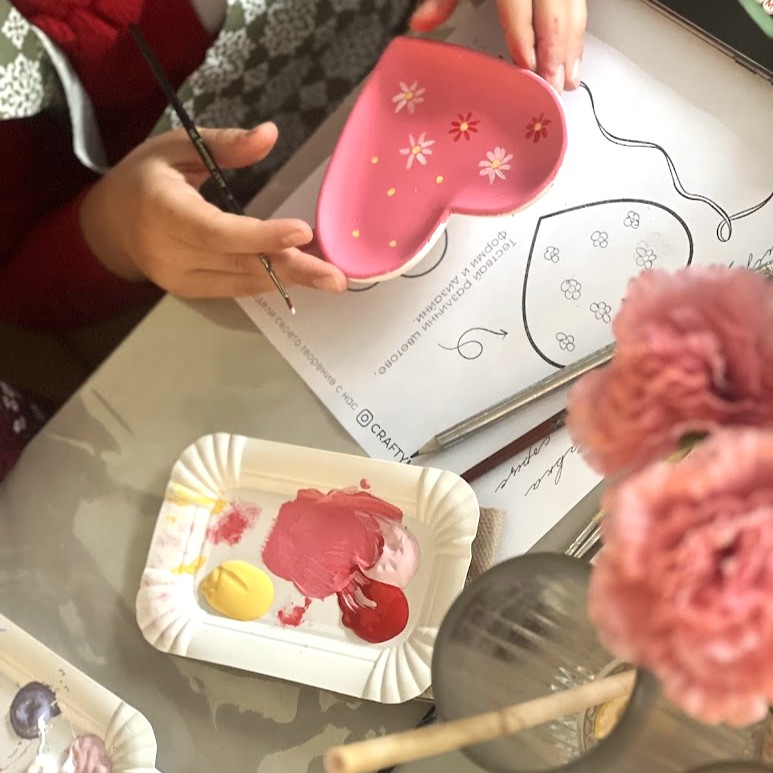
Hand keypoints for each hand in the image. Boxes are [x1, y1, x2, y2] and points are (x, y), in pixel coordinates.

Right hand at [79, 123, 347, 297]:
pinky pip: (236, 289)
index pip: (217, 230)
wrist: (109, 224)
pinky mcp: (189, 292)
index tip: (303, 232)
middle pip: (239, 264)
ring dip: (288, 280)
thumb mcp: (177, 146)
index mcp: (162, 209)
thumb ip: (224, 145)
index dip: (261, 236)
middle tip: (335, 277)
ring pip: (242, 282)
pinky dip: (269, 282)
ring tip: (328, 279)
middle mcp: (169, 252)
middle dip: (291, 269)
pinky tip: (299, 278)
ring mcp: (178, 279)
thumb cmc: (146, 177)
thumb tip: (270, 134)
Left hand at [409, 0, 586, 91]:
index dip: (524, 37)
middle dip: (555, 52)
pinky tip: (573, 57)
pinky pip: (578, 6)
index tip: (528, 66)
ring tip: (568, 80)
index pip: (519, 8)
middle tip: (552, 86)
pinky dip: (577, 34)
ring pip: (572, 11)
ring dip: (571, 48)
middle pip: (555, 13)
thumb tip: (420, 24)